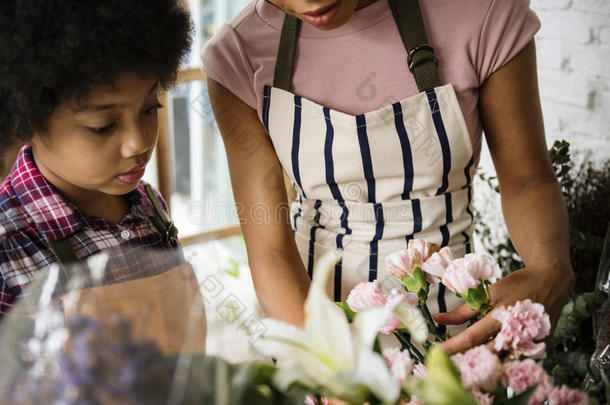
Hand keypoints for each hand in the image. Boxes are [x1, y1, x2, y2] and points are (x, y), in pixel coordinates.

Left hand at [434, 263, 574, 353]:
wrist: (552, 282)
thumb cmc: (519, 285)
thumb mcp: (490, 293)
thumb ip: (464, 311)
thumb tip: (438, 319)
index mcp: (502, 317)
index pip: (471, 338)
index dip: (452, 347)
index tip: (436, 353)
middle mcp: (516, 334)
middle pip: (486, 355)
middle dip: (466, 360)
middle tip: (448, 362)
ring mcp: (529, 344)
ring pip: (501, 362)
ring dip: (483, 363)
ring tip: (465, 362)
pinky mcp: (537, 349)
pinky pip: (514, 361)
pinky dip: (500, 361)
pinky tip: (487, 360)